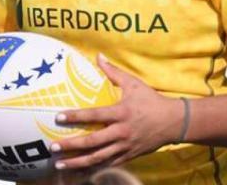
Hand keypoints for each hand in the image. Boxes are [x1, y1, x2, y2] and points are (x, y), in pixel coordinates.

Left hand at [51, 55, 183, 170]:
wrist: (174, 122)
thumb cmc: (151, 100)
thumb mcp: (133, 83)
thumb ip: (113, 72)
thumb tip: (98, 56)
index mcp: (121, 112)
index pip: (94, 115)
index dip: (76, 116)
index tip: (58, 117)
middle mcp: (122, 132)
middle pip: (92, 142)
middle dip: (71, 145)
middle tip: (53, 147)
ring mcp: (125, 146)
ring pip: (98, 158)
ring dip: (78, 162)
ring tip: (60, 164)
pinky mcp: (129, 156)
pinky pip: (108, 164)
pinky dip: (93, 168)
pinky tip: (79, 170)